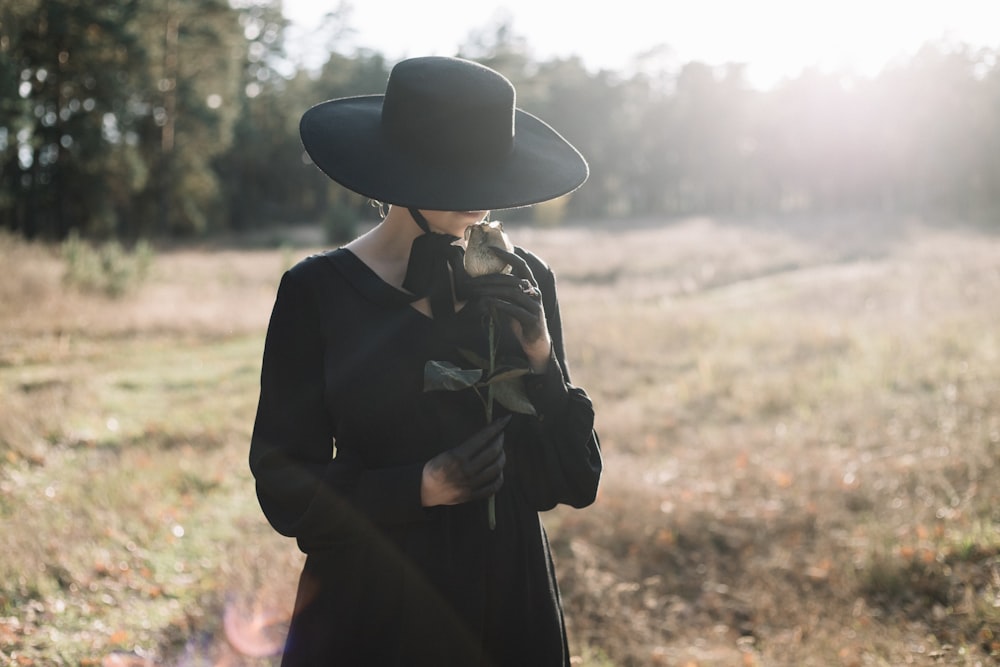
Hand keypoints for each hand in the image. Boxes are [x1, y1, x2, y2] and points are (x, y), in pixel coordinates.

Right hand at [421, 415, 510, 506]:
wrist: (424, 490)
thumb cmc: (435, 468)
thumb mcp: (446, 453)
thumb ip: (465, 448)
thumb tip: (486, 437)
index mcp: (457, 457)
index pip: (481, 438)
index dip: (495, 428)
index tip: (505, 420)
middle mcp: (465, 470)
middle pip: (492, 453)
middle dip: (500, 441)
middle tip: (501, 436)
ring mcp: (470, 485)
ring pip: (496, 469)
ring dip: (502, 458)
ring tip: (500, 452)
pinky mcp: (472, 496)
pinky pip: (493, 487)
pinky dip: (499, 478)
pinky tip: (499, 472)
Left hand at [467, 248, 551, 371]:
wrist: (535, 342)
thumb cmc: (521, 320)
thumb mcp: (512, 302)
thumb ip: (504, 291)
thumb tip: (483, 280)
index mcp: (531, 285)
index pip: (521, 264)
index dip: (507, 255)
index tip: (491, 248)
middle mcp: (534, 292)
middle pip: (512, 280)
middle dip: (491, 278)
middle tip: (473, 281)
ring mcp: (535, 305)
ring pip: (512, 293)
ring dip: (492, 291)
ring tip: (476, 292)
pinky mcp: (532, 319)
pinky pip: (514, 309)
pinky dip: (500, 304)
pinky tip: (488, 302)